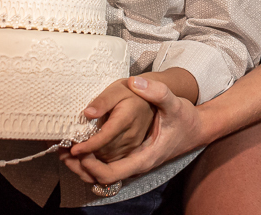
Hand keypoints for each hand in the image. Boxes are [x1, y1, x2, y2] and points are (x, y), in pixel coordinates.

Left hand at [60, 78, 154, 183]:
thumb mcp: (116, 89)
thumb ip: (103, 100)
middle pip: (104, 155)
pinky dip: (95, 165)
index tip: (73, 149)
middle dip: (82, 159)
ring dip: (87, 164)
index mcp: (126, 119)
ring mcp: (131, 146)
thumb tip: (88, 113)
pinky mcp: (129, 152)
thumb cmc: (130, 93)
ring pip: (107, 163)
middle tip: (62, 154)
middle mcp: (130, 137)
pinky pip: (111, 164)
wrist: (150, 100)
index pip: (106, 138)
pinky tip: (81, 160)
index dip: (88, 147)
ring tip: (67, 158)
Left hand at [71, 76, 209, 184]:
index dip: (90, 162)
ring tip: (64, 152)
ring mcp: (135, 164)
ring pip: (104, 176)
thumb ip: (156, 92)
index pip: (110, 172)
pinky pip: (109, 168)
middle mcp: (137, 165)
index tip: (75, 148)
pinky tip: (82, 149)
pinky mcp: (133, 159)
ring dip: (83, 167)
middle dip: (80, 168)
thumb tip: (134, 83)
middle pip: (101, 178)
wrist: (198, 129)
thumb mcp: (174, 103)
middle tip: (62, 153)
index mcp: (144, 158)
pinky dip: (93, 163)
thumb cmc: (186, 118)